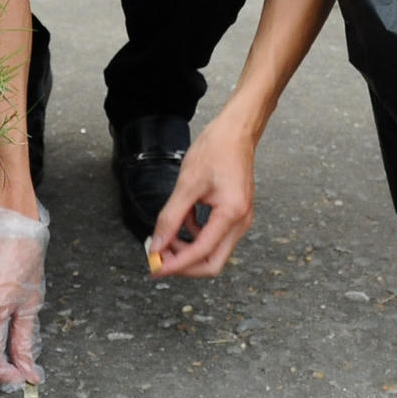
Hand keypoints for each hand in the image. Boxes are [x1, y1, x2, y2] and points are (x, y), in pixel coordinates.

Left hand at [147, 113, 256, 278]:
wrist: (236, 129)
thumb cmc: (217, 148)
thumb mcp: (187, 183)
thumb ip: (171, 218)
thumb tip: (157, 245)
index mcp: (231, 213)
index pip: (201, 252)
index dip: (176, 264)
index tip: (155, 267)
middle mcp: (241, 221)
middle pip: (212, 263)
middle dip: (185, 264)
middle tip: (161, 258)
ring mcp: (241, 218)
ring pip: (213, 251)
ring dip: (189, 249)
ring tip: (168, 236)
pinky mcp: (236, 213)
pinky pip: (215, 236)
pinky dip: (196, 235)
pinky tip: (183, 220)